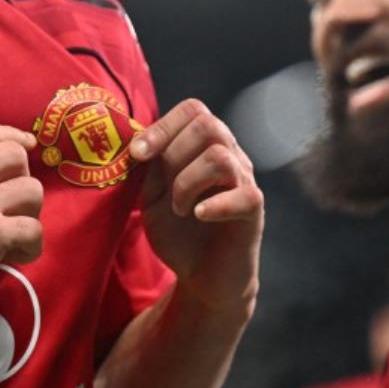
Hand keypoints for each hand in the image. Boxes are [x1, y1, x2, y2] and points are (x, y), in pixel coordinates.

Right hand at [0, 122, 43, 341]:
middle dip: (22, 178)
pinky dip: (31, 246)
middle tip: (12, 206)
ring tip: (14, 234)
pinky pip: (35, 229)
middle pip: (14, 154)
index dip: (8, 134)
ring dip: (30, 214)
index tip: (25, 144)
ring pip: (32, 190)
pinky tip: (15, 257)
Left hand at [128, 99, 262, 318]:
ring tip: (178, 208)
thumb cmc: (178, 231)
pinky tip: (198, 216)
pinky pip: (243, 195)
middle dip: (173, 153)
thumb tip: (135, 140)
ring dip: (187, 183)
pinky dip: (214, 204)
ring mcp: (244, 182)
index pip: (193, 110)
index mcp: (204, 146)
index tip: (137, 154)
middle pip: (208, 125)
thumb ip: (149, 167)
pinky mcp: (253, 211)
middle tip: (161, 188)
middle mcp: (230, 156)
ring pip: (220, 157)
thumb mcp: (152, 195)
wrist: (202, 277)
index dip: (163, 125)